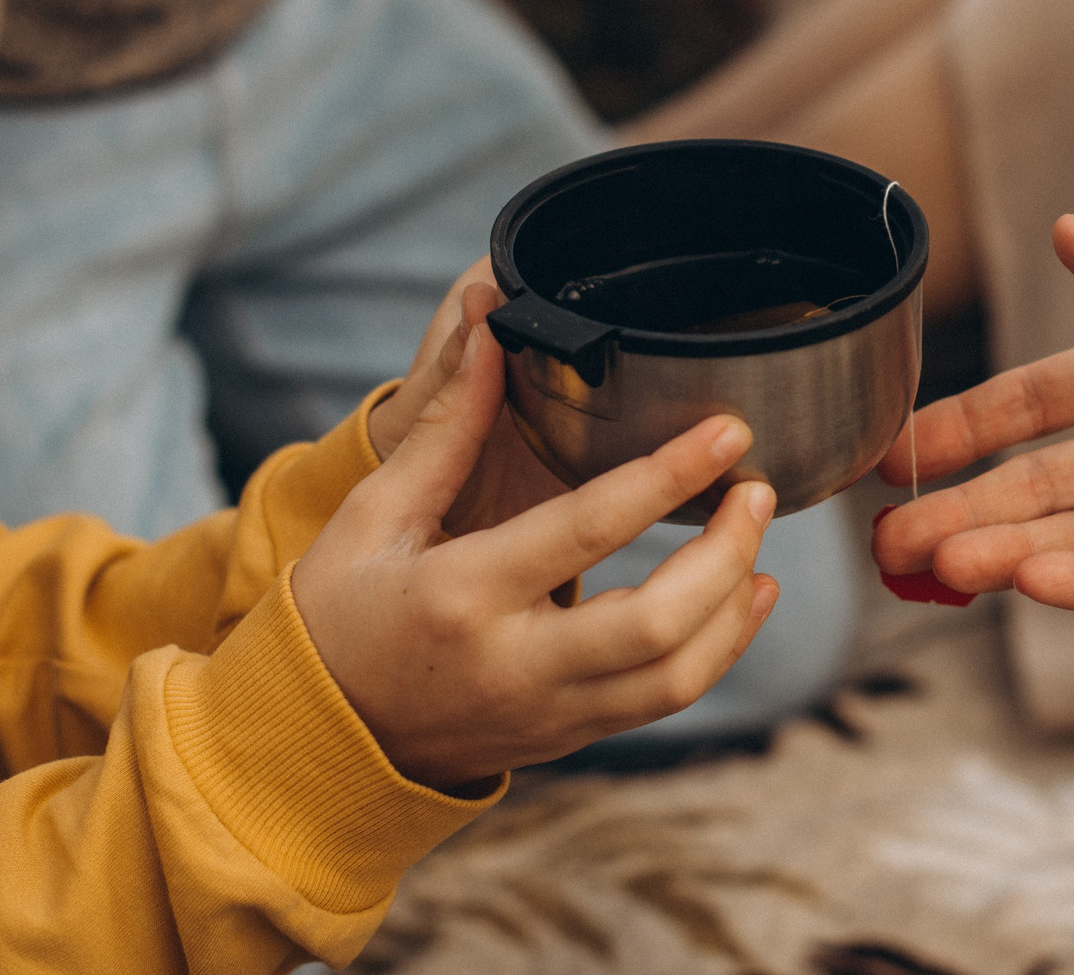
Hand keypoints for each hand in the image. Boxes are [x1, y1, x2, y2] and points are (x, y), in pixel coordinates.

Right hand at [295, 315, 778, 790]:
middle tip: (756, 489)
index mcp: (460, 594)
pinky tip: (740, 597)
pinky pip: (664, 703)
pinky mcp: (565, 737)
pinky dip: (718, 650)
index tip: (726, 432)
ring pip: (676, 678)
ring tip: (759, 540)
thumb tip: (492, 333)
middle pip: (657, 625)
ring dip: (735, 609)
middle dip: (726, 554)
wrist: (314, 741)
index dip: (667, 477)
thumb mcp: (373, 516)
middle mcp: (512, 664)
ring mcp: (544, 712)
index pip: (586, 530)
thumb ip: (444, 428)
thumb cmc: (337, 614)